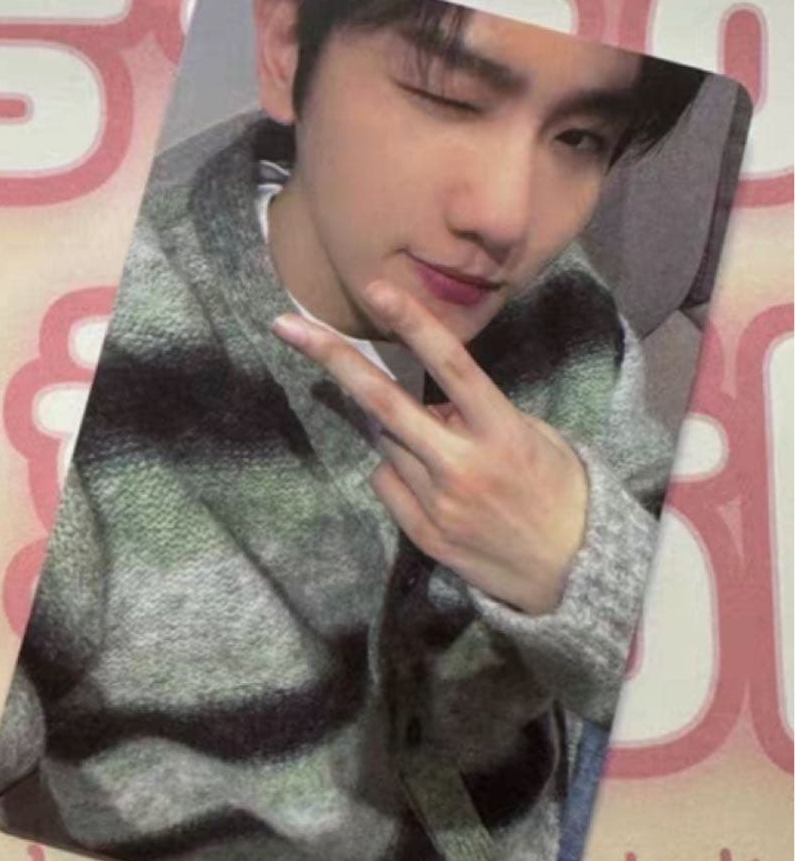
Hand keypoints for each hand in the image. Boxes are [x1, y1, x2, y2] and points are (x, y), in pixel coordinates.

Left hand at [272, 281, 588, 614]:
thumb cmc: (559, 490)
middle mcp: (461, 465)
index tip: (376, 289)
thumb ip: (476, 415)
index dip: (413, 323)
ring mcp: (437, 503)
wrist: (573, 570)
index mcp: (500, 432)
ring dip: (397, 431)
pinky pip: (386, 484)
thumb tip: (428, 406)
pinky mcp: (423, 535)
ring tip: (439, 449)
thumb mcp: (532, 436)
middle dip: (334, 360)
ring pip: (384, 444)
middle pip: (385, 403)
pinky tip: (433, 485)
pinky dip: (398, 472)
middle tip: (287, 325)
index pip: (451, 366)